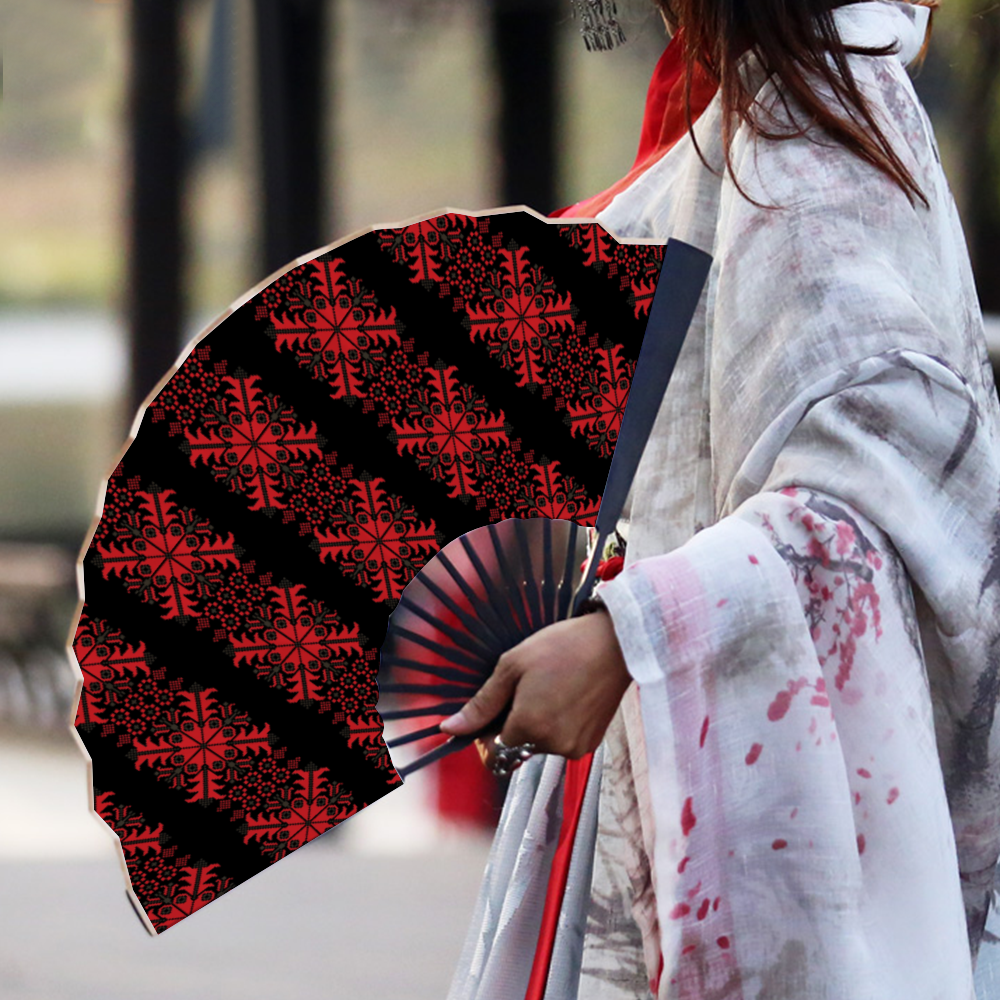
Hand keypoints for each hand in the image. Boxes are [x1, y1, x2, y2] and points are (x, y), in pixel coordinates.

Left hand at [438, 608, 631, 767]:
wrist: (616, 644)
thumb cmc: (562, 647)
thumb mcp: (513, 666)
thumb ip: (482, 703)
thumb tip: (450, 729)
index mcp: (529, 727)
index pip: (492, 752)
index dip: (486, 734)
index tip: (494, 710)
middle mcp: (552, 746)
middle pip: (515, 748)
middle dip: (512, 725)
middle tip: (525, 689)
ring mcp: (574, 748)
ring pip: (538, 746)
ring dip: (535, 725)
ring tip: (550, 688)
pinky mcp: (590, 744)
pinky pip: (560, 742)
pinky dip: (557, 726)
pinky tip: (566, 696)